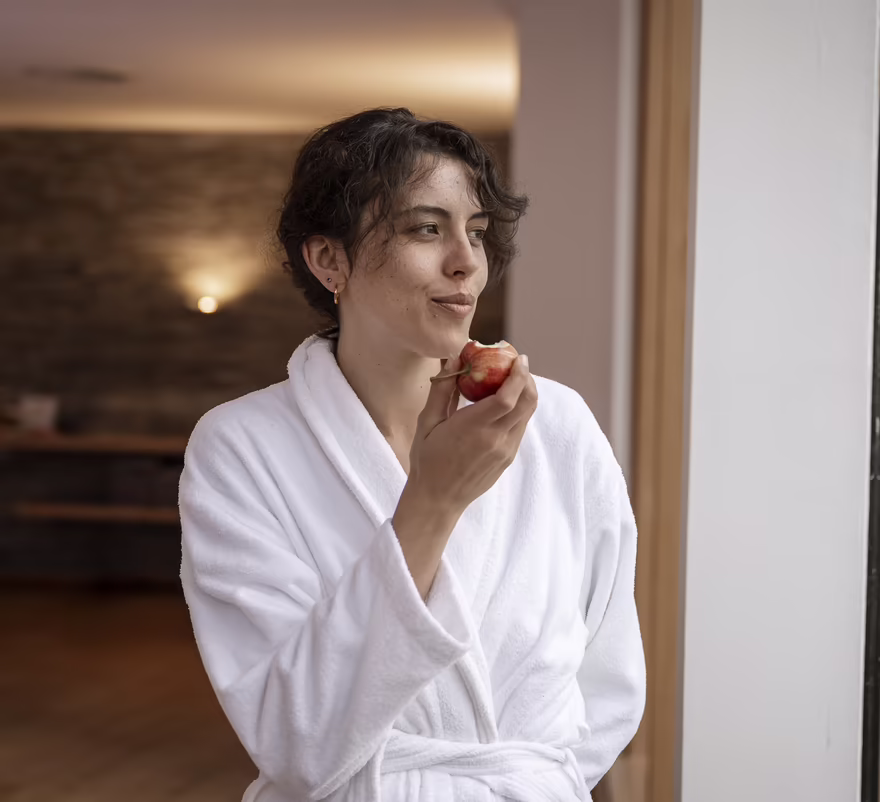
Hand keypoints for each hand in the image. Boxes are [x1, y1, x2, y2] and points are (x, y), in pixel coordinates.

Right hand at [409, 353, 537, 513]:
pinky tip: (504, 404)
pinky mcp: (508, 458)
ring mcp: (505, 450)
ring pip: (528, 414)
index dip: (518, 375)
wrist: (437, 499)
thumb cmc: (427, 459)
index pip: (507, 397)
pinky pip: (520, 427)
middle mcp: (496, 439)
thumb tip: (453, 358)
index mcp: (474, 428)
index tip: (517, 357)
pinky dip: (519, 409)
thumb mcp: (428, 422)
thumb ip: (442, 389)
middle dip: (527, 378)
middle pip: (527, 402)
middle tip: (516, 363)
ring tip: (511, 380)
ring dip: (525, 393)